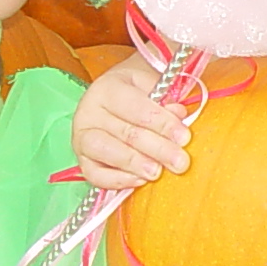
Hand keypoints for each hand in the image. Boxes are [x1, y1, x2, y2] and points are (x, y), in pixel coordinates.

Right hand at [69, 54, 182, 191]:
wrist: (115, 95)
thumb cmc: (138, 92)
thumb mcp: (152, 85)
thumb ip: (166, 99)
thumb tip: (179, 114)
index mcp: (108, 88)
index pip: (136, 108)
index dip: (162, 123)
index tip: (184, 137)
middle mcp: (89, 111)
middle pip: (125, 132)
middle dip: (157, 149)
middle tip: (180, 161)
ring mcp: (81, 137)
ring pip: (107, 151)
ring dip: (135, 163)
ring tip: (157, 172)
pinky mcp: (82, 160)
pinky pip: (95, 175)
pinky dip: (117, 180)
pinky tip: (139, 180)